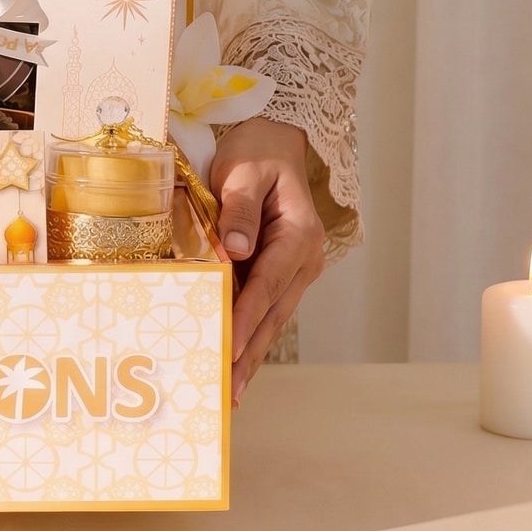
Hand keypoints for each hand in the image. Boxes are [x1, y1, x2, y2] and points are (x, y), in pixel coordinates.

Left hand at [209, 118, 325, 406]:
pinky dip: (251, 334)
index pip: (267, 283)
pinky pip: (266, 308)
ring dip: (252, 353)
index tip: (227, 346)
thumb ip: (239, 209)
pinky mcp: (282, 272)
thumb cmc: (257, 153)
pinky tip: (236, 360)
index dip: (246, 317)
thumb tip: (235, 249)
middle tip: (229, 389)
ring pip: (272, 318)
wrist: (274, 141)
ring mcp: (296, 269)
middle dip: (250, 352)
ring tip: (232, 389)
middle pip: (274, 312)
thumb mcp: (245, 171)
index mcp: (299, 234)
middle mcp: (304, 258)